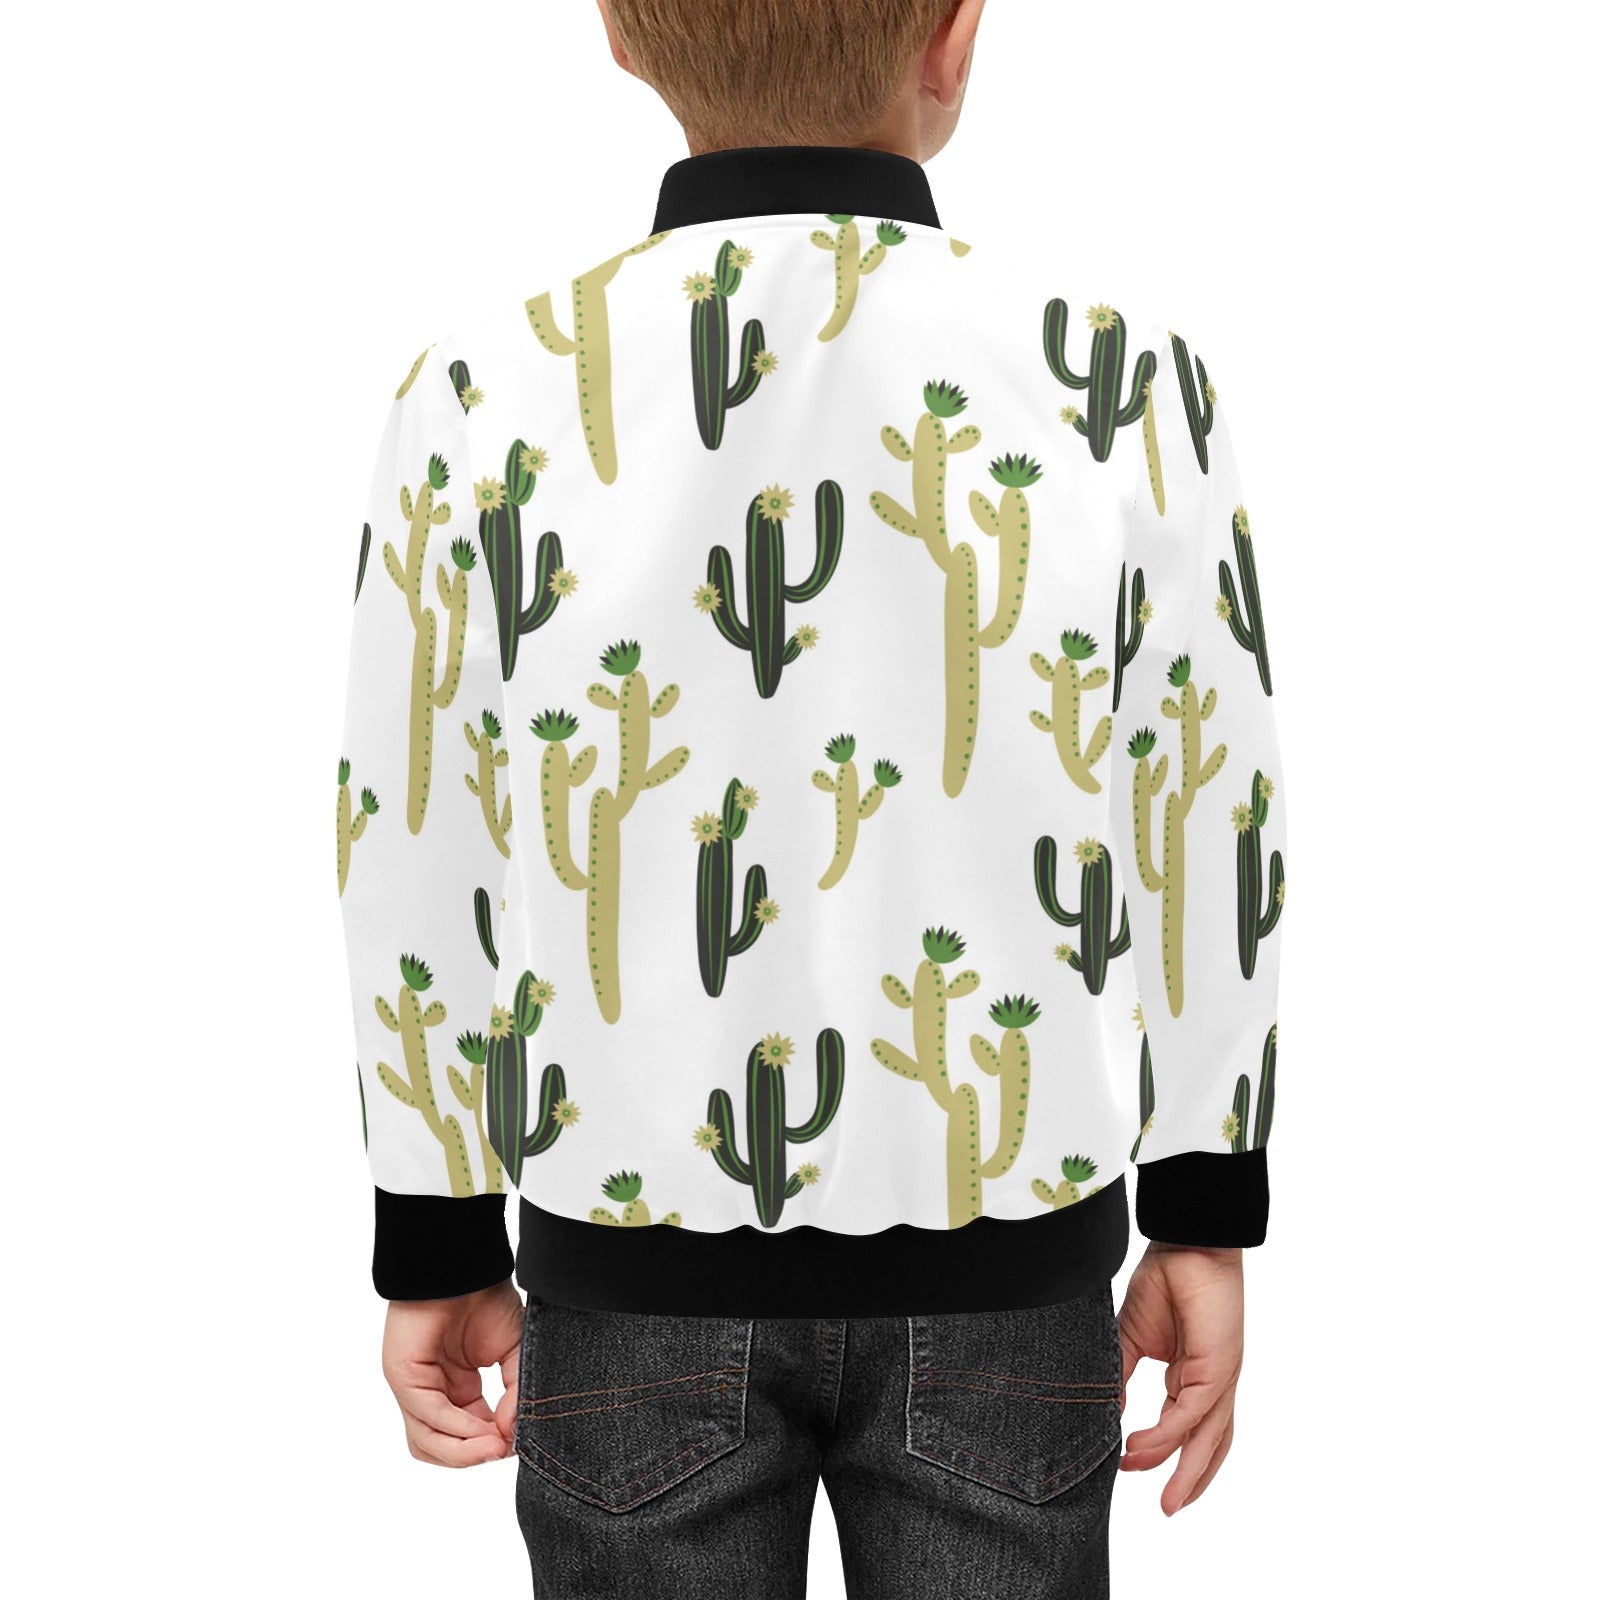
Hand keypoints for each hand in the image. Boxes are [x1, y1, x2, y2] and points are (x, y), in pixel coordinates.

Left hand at [381, 1279, 524, 1466]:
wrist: (465, 1264)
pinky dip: (455, 1427)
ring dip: (462, 1453)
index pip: (469, 1436)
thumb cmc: (486, 1299)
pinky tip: (480, 1427)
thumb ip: (516, 1393)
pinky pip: (427, 1415)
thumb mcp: (515, 1352)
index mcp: (458, 1389)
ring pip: (427, 1442)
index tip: (519, 1442)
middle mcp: (433, 1393)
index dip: (492, 1446)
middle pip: (443, 1448)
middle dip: (475, 1455)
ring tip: (493, 1447)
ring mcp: (414, 1387)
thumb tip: (513, 1434)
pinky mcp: (403, 1377)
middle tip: (504, 1450)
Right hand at [1118, 1243, 1243, 1513]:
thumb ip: (1120, 1373)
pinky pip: (1193, 1414)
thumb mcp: (1130, 1335)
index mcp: (1190, 1376)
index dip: (1163, 1452)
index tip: (1128, 1465)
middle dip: (1189, 1481)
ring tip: (1167, 1503)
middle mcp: (1210, 1385)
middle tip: (1166, 1509)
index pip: (1186, 1428)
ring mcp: (1218, 1379)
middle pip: (1208, 1446)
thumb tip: (1107, 1411)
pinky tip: (1142, 1446)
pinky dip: (1168, 1435)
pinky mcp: (1218, 1370)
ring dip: (1188, 1474)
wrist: (1186, 1243)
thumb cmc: (1165, 1279)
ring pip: (1208, 1440)